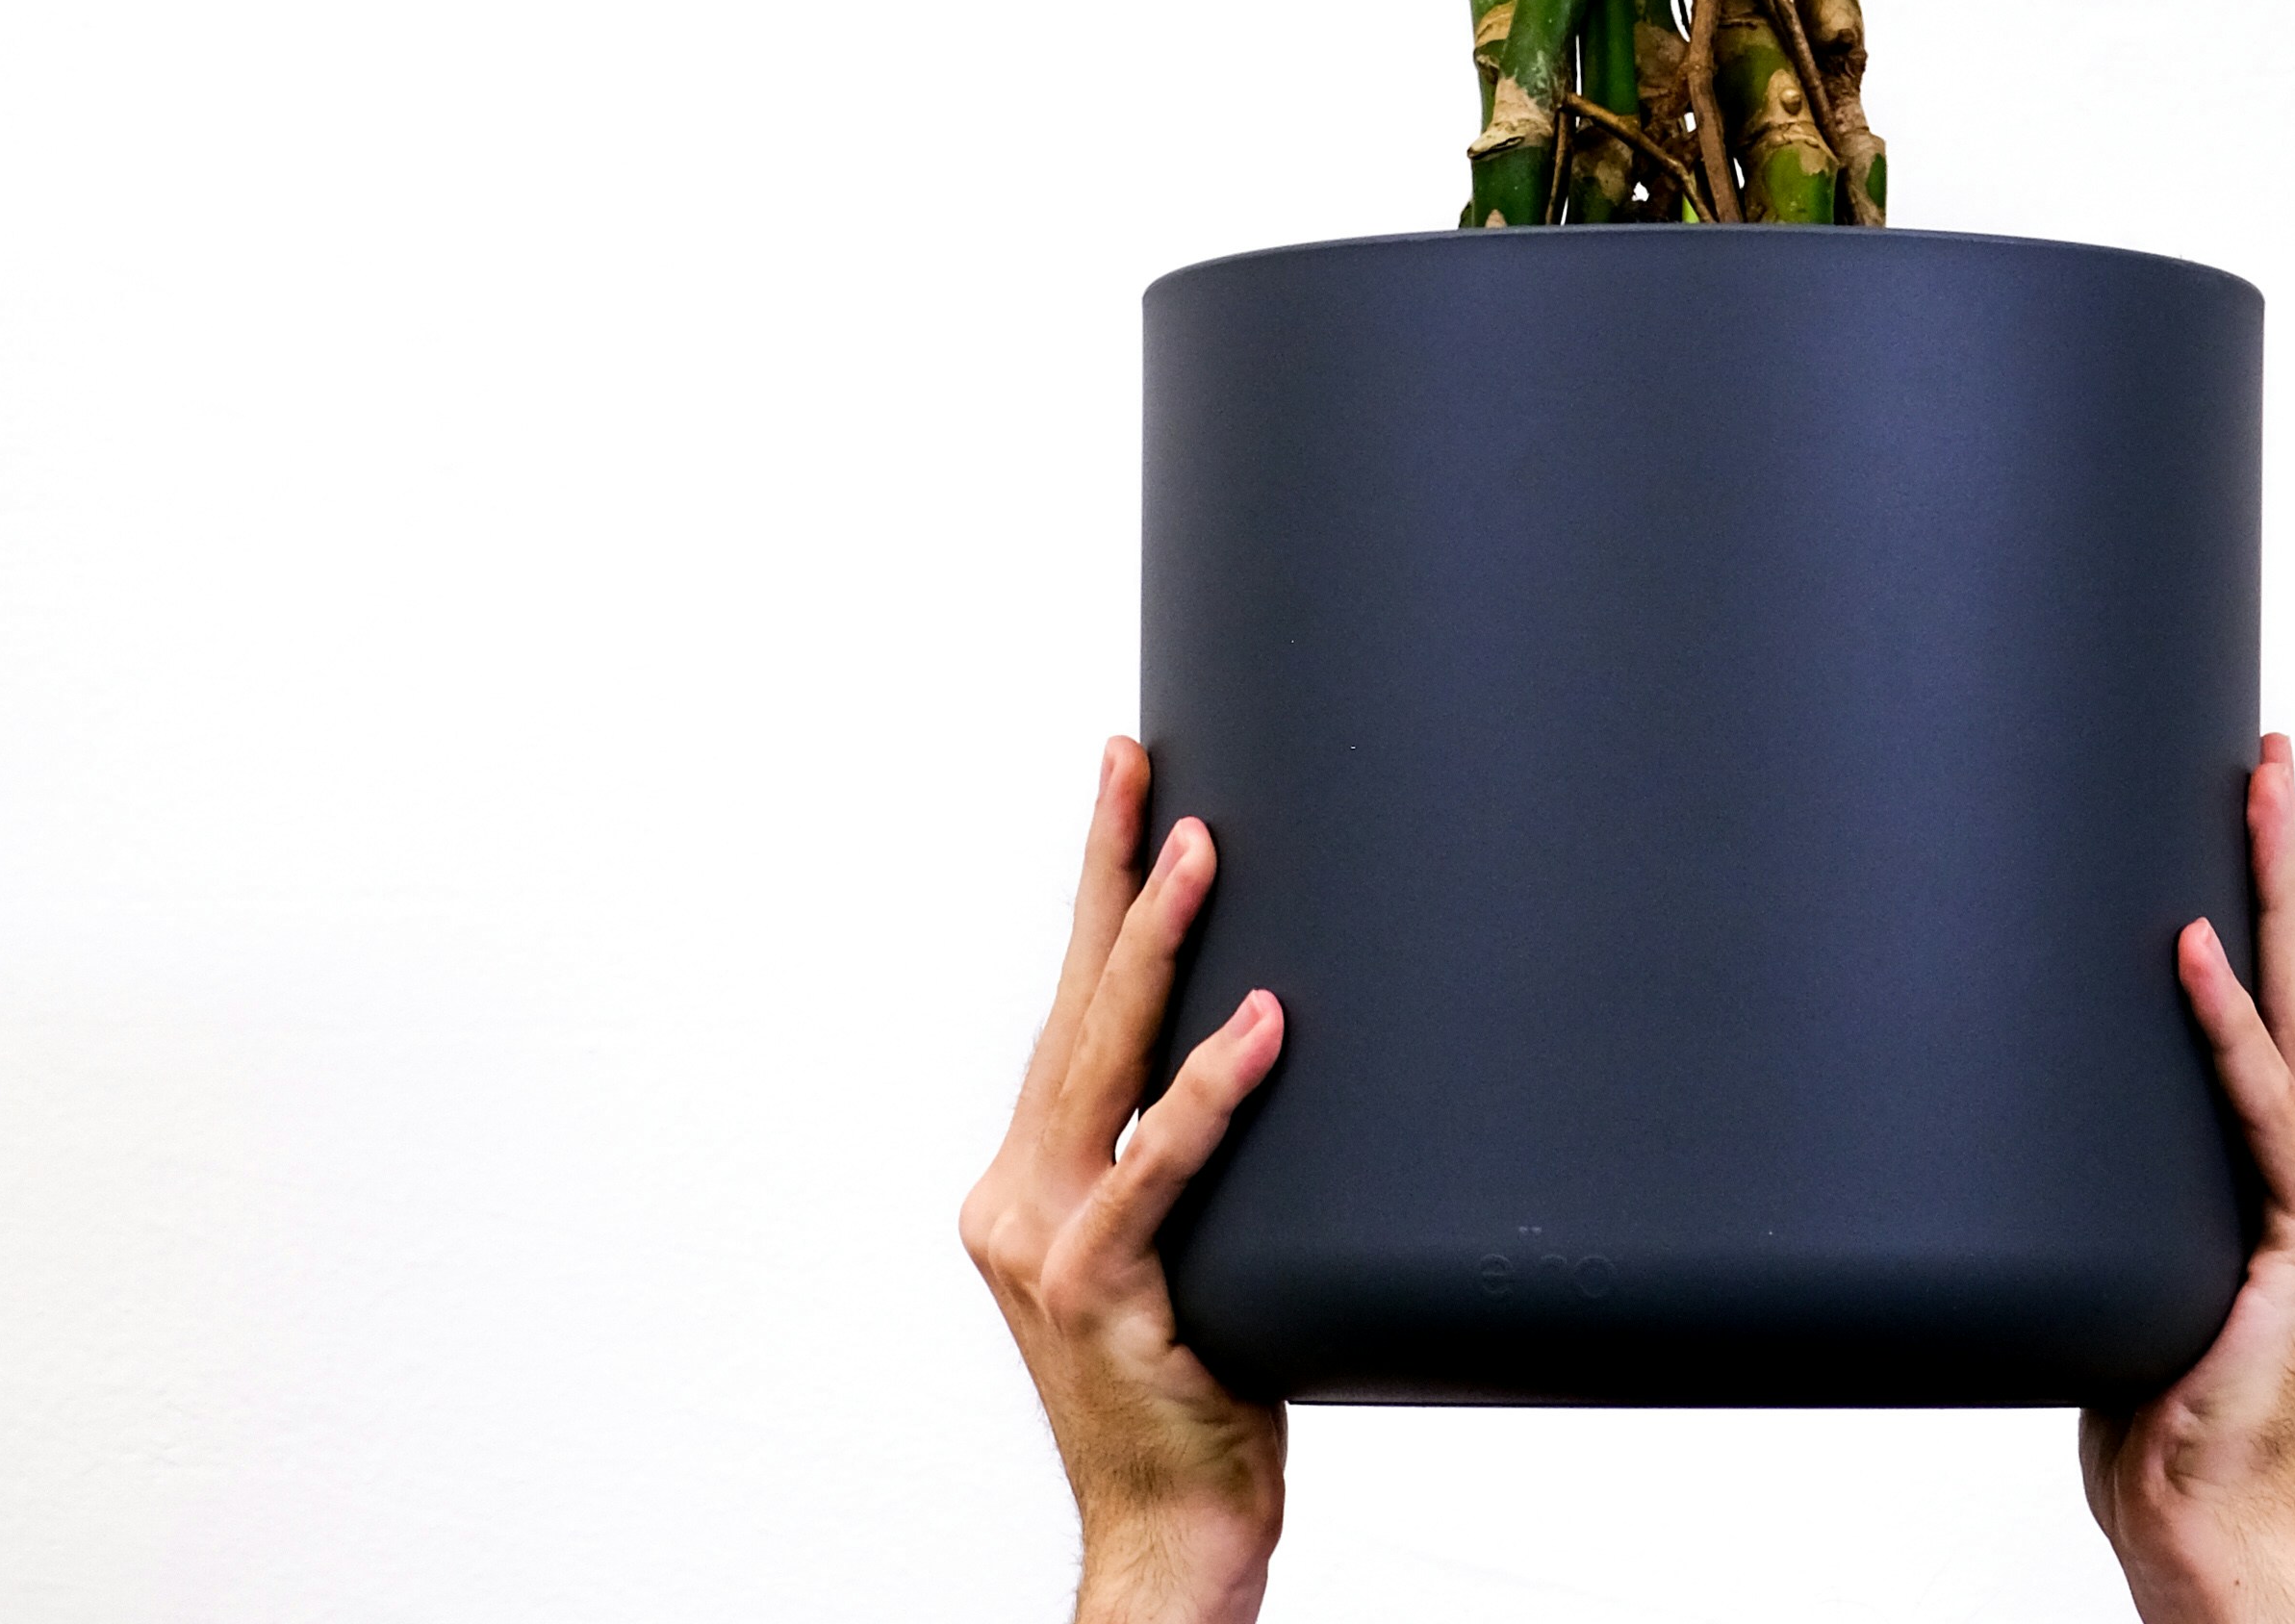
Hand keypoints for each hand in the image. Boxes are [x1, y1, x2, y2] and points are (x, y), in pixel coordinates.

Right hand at [962, 735, 1288, 1623]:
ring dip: (1152, 946)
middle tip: (1134, 762)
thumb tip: (1277, 1017)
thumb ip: (1188, 1147)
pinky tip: (1261, 1023)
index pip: (1069, 1005)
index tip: (1125, 775)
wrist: (1174, 1532)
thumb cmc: (1200, 1382)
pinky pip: (1156, 1173)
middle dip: (1106, 872)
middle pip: (1071, 1007)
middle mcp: (1017, 1198)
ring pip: (1100, 1065)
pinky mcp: (1101, 1297)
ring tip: (1202, 849)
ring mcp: (1047, 1247)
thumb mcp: (1184, 1240)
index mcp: (1028, 1178)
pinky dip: (1209, 1091)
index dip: (1096, 888)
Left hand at [2080, 734, 2294, 1623]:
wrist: (2209, 1536)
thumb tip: (2042, 1100)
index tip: (2254, 807)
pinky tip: (2196, 951)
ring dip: (2273, 903)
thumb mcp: (2140, 1260)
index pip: (2292, 1021)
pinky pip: (2262, 1116)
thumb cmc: (2161, 1417)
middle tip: (2269, 757)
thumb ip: (2128, 1181)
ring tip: (2254, 797)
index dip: (2275, 913)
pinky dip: (2226, 1030)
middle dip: (2286, 867)